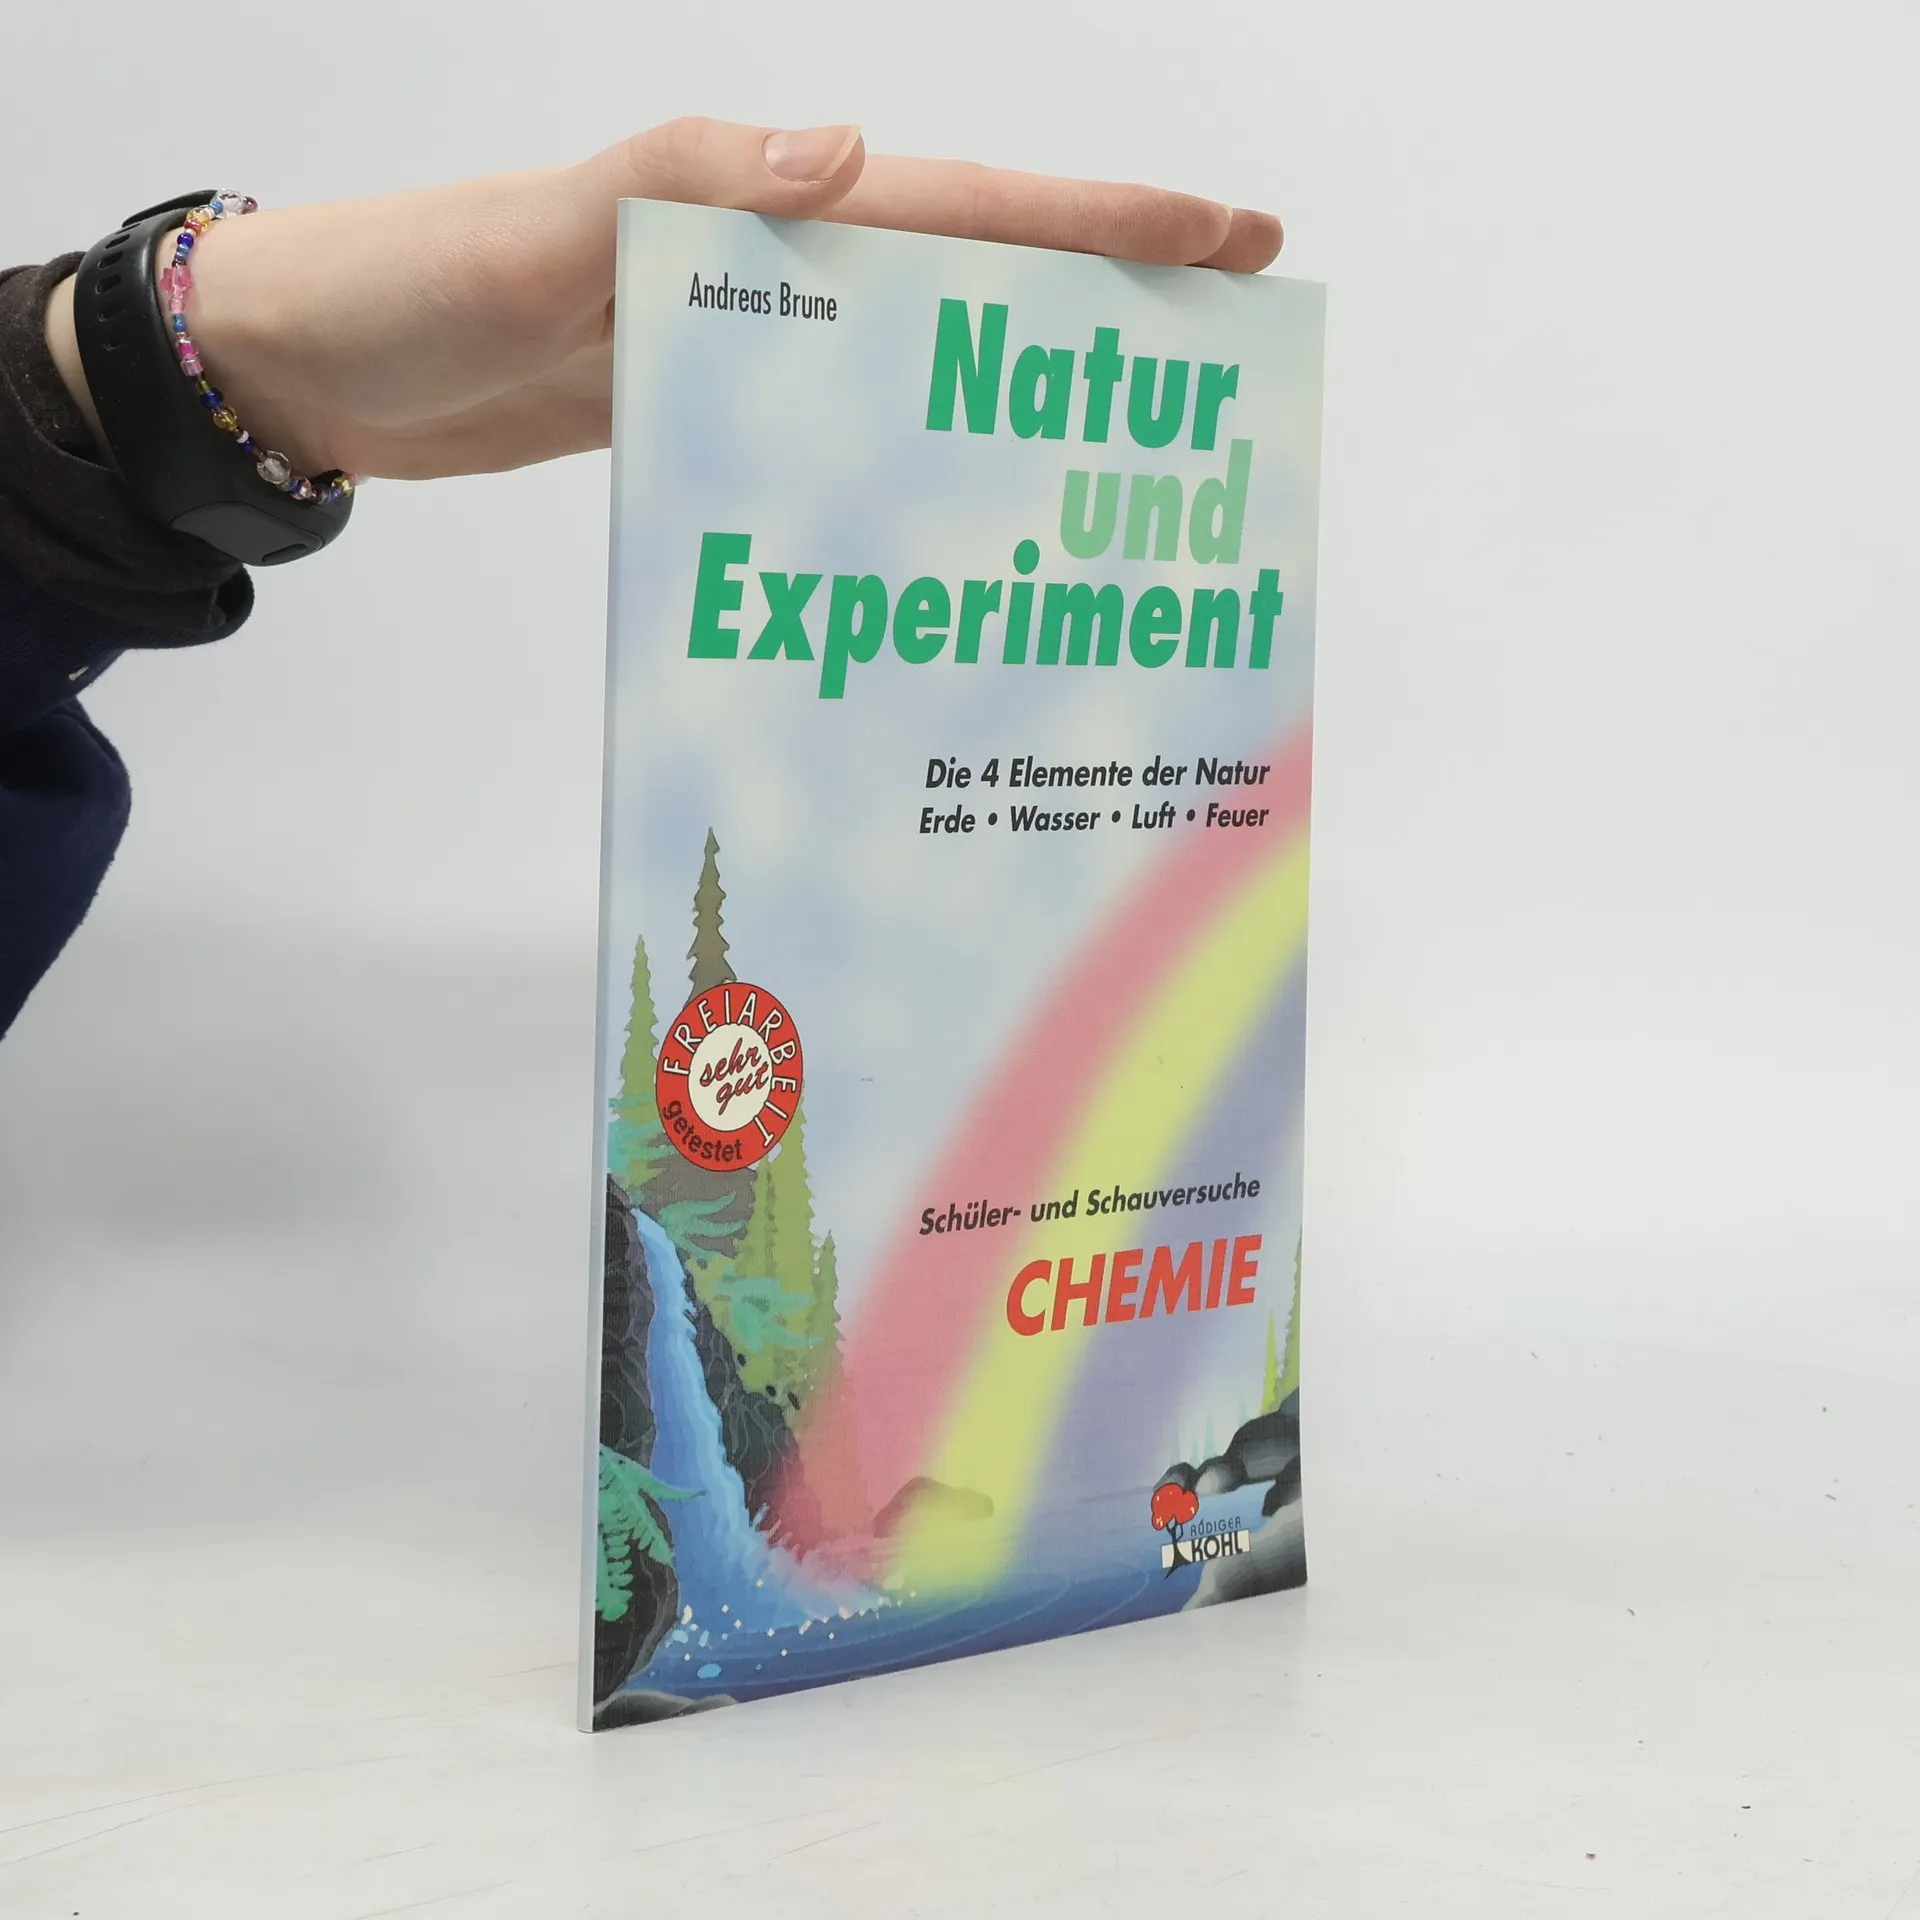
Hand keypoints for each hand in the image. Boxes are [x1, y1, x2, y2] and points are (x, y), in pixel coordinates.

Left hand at [51, 119, 1282, 483]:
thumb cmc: (409, 288)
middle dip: (1112, 305)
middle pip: (982, 280)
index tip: (1232, 238)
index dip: (1106, 222)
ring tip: (1135, 460)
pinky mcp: (715, 414)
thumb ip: (670, 187)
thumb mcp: (531, 235)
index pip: (969, 207)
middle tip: (1231, 355)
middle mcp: (779, 276)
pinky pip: (851, 434)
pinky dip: (921, 466)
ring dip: (1032, 396)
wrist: (322, 370)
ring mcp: (752, 350)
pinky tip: (964, 529)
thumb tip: (837, 153)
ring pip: (929, 363)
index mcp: (761, 215)